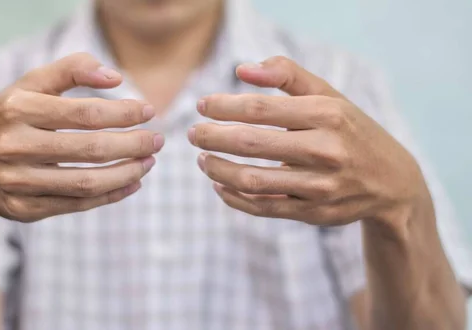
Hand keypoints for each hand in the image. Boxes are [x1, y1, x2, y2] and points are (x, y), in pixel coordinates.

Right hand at [0, 53, 163, 221]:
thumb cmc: (6, 117)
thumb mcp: (29, 85)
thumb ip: (71, 70)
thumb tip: (116, 77)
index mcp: (16, 109)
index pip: (85, 113)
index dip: (124, 113)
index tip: (148, 111)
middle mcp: (13, 146)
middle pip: (90, 149)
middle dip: (133, 145)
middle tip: (158, 140)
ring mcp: (15, 183)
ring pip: (86, 183)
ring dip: (127, 173)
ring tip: (149, 162)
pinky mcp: (22, 210)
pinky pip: (76, 205)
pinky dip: (110, 195)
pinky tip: (131, 183)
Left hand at [188, 57, 426, 226]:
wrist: (392, 182)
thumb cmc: (349, 130)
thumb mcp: (328, 95)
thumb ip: (288, 75)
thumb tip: (243, 70)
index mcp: (328, 115)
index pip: (261, 109)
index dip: (224, 107)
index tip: (201, 106)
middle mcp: (325, 151)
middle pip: (252, 144)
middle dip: (212, 138)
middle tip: (193, 134)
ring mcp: (320, 187)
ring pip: (253, 180)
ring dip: (218, 170)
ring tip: (202, 160)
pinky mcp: (313, 213)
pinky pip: (263, 208)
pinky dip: (234, 198)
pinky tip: (219, 185)